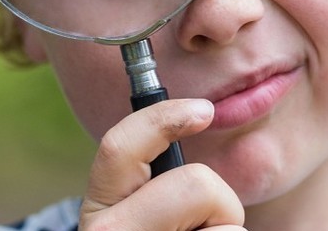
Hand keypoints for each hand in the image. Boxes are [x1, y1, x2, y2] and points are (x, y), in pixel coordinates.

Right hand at [79, 98, 245, 230]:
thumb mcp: (155, 218)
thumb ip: (162, 187)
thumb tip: (196, 115)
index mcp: (102, 213)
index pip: (118, 148)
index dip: (163, 117)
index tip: (204, 109)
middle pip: (195, 183)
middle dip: (219, 201)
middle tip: (204, 230)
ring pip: (225, 226)